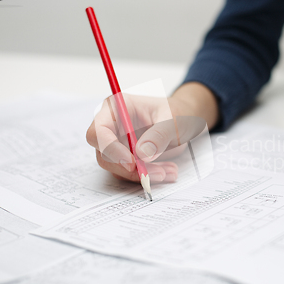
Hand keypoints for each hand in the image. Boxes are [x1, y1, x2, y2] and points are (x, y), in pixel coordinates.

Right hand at [86, 82, 218, 182]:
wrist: (184, 119)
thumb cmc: (176, 112)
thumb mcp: (172, 119)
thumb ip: (159, 134)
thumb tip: (142, 154)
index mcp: (117, 107)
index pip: (98, 131)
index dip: (110, 149)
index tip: (131, 163)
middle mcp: (113, 126)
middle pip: (104, 154)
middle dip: (130, 168)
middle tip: (159, 172)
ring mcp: (118, 143)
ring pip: (118, 168)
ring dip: (142, 174)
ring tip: (169, 171)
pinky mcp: (126, 157)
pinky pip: (130, 173)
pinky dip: (148, 176)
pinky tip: (167, 171)